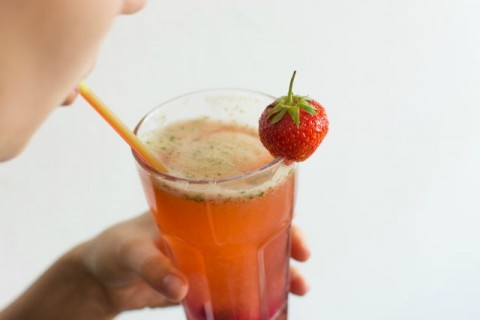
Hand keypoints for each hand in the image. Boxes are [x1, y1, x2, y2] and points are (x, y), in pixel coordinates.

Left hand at [81, 213, 310, 312]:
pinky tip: (265, 307)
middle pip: (258, 231)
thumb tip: (180, 288)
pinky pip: (234, 286)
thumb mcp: (129, 251)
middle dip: (286, 246)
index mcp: (196, 207)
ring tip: (297, 289)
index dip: (275, 214)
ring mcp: (208, 256)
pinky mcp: (202, 281)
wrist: (101, 277)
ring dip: (276, 272)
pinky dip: (252, 296)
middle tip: (302, 267)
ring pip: (252, 259)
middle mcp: (209, 229)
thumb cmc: (113, 248)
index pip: (244, 203)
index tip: (296, 236)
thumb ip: (151, 266)